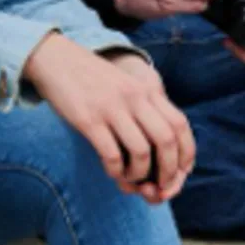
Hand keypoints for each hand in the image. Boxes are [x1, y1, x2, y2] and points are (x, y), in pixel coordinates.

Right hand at [23, 34, 195, 202]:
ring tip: (132, 178)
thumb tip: (162, 143)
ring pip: (141, 152)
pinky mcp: (88, 119)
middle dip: (169, 170)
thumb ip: (146, 106)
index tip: (183, 171)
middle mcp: (135, 98)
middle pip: (166, 140)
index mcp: (147, 90)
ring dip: (140, 173)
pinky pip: (112, 154)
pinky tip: (113, 172)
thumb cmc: (94, 79)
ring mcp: (112, 108)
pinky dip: (117, 171)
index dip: (186, 151)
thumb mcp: (128, 86)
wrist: (58, 59)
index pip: (180, 124)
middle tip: (161, 185)